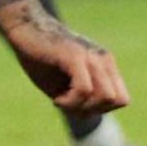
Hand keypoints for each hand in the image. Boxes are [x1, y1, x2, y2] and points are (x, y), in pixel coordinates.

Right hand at [0, 9, 129, 114]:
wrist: (25, 29)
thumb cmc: (42, 58)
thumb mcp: (65, 84)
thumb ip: (83, 98)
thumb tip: (90, 116)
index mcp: (106, 65)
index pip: (122, 100)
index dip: (101, 110)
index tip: (78, 105)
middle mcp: (104, 60)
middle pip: (117, 101)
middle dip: (94, 111)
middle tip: (70, 104)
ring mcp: (91, 56)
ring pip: (106, 97)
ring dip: (82, 107)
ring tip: (61, 100)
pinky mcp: (74, 56)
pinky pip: (85, 89)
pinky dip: (70, 101)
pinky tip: (55, 98)